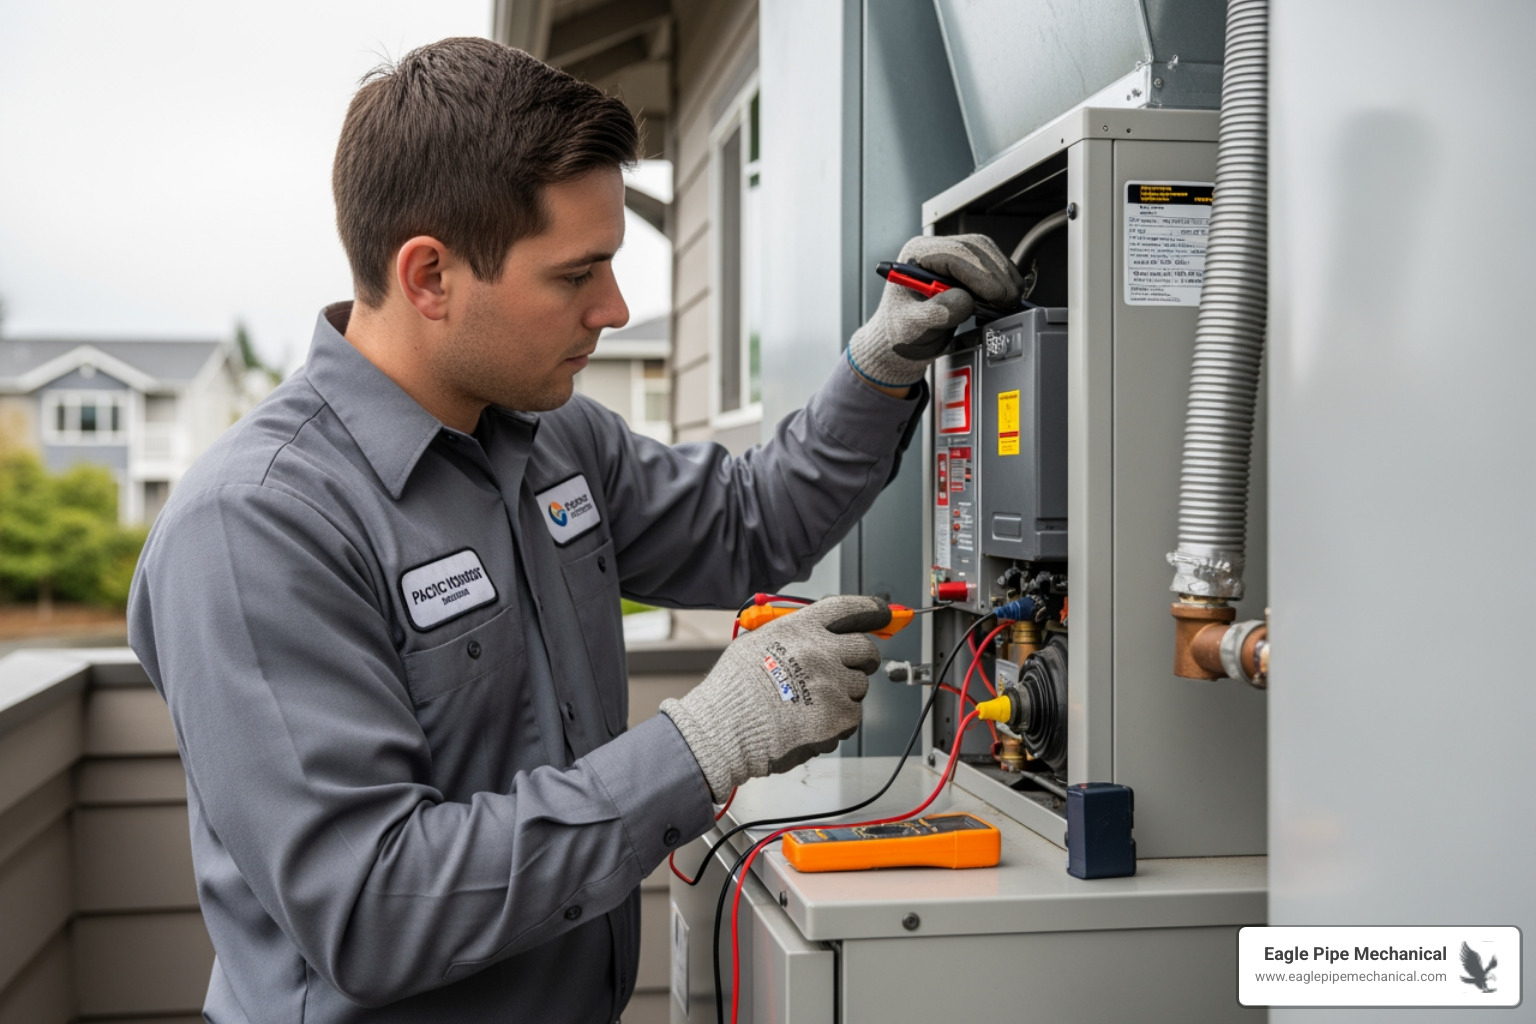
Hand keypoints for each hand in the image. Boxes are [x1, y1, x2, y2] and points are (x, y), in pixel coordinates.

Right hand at [661, 595, 890, 800]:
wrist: (724, 729)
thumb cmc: (733, 691)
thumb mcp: (756, 642)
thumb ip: (791, 635)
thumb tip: (817, 637)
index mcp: (800, 629)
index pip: (848, 608)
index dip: (871, 609)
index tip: (883, 612)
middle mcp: (821, 651)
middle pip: (866, 649)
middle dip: (863, 659)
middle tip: (846, 669)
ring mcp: (833, 684)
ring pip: (860, 685)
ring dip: (844, 693)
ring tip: (811, 704)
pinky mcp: (839, 716)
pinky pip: (854, 715)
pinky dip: (839, 721)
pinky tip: (812, 722)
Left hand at [846, 234, 1023, 387]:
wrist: (904, 338)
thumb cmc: (902, 331)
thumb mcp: (912, 327)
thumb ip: (935, 313)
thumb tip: (964, 300)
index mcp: (916, 256)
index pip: (954, 254)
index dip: (979, 273)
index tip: (995, 295)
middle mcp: (935, 249)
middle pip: (974, 248)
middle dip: (996, 275)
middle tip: (1009, 301)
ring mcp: (951, 255)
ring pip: (987, 253)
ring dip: (1003, 275)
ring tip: (1009, 301)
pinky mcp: (966, 265)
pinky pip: (991, 263)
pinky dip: (1002, 279)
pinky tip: (1004, 296)